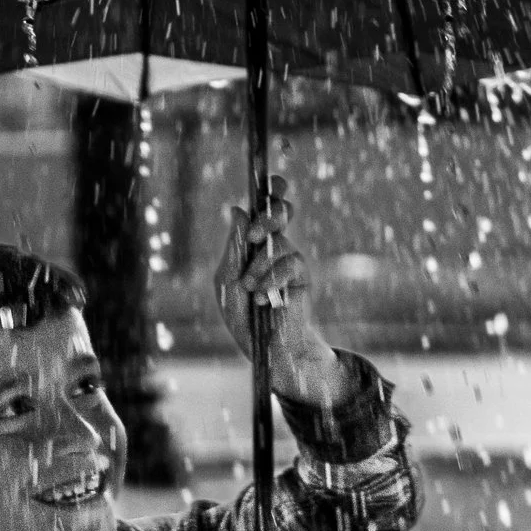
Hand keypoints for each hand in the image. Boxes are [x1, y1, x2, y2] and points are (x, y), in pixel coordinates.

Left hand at [214, 187, 344, 403]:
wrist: (266, 349)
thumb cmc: (243, 317)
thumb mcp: (227, 282)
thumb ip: (234, 249)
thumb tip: (239, 210)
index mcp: (252, 244)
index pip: (264, 209)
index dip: (273, 192)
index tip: (274, 181)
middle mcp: (273, 247)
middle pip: (280, 212)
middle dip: (269, 217)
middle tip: (256, 237)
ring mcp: (290, 261)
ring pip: (281, 242)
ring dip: (260, 265)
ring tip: (250, 288)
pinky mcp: (303, 278)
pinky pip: (292, 264)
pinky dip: (273, 279)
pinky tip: (264, 298)